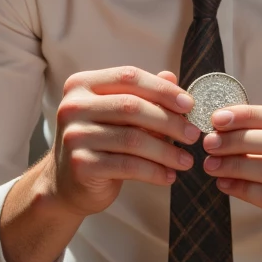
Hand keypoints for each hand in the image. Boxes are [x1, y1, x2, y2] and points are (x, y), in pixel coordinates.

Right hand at [42, 65, 199, 217]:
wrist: (67, 184)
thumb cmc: (99, 144)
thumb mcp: (118, 115)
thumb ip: (142, 95)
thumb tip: (172, 77)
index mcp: (82, 85)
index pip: (129, 77)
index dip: (162, 89)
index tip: (189, 105)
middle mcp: (73, 107)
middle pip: (132, 107)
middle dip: (169, 121)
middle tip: (193, 134)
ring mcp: (74, 136)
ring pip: (133, 139)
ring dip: (167, 151)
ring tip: (186, 160)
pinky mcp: (81, 165)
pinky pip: (128, 166)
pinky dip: (154, 172)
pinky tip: (169, 176)